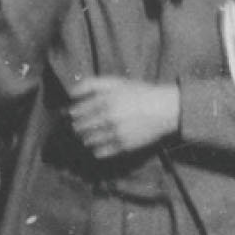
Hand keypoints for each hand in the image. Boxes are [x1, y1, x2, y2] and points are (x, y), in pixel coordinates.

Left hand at [66, 77, 180, 158]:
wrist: (165, 109)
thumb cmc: (138, 93)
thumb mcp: (116, 82)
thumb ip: (90, 84)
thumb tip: (70, 93)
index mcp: (104, 101)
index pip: (75, 112)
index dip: (70, 114)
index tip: (70, 115)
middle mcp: (108, 118)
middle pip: (79, 128)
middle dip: (76, 127)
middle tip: (77, 125)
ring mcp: (115, 134)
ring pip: (87, 141)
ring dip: (84, 138)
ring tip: (88, 134)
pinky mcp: (123, 147)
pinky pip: (99, 153)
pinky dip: (95, 149)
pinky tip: (99, 143)